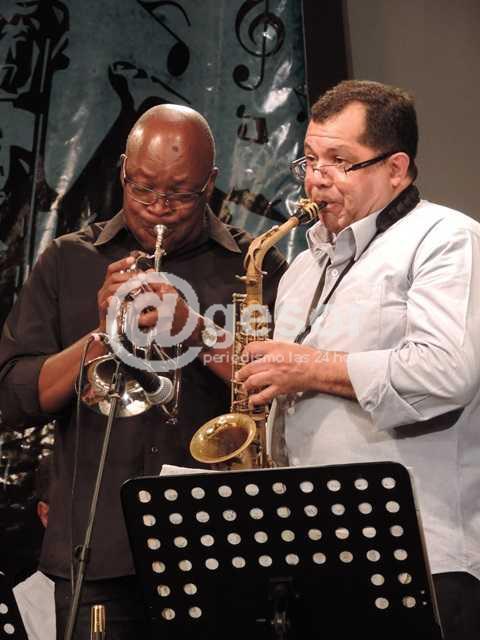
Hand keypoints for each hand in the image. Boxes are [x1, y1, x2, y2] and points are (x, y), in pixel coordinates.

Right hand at [97, 255, 136, 331]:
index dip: (121, 263)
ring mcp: (103, 300)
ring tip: (138, 285)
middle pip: (113, 277)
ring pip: (112, 287)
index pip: (112, 270)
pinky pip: (109, 302)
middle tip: (141, 277)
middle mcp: (104, 291)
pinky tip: (127, 298)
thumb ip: (140, 284)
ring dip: (126, 285)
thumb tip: (151, 272)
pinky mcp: (103, 310)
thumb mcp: (134, 296)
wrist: (113, 332)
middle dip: (128, 276)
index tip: (132, 259)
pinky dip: (118, 299)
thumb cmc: (124, 313)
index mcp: (110, 285)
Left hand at [236, 340, 352, 404]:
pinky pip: (264, 395)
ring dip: (246, 385)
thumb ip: (274, 348)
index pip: (251, 348)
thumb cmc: (307, 356)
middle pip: (249, 367)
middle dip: (242, 373)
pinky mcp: (279, 387)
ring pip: (252, 381)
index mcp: (274, 348)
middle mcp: (271, 361)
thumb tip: (264, 351)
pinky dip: (256, 399)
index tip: (244, 357)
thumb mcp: (287, 345)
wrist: (317, 368)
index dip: (245, 353)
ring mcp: (275, 375)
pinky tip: (252, 400)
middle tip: (239, 375)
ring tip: (245, 386)